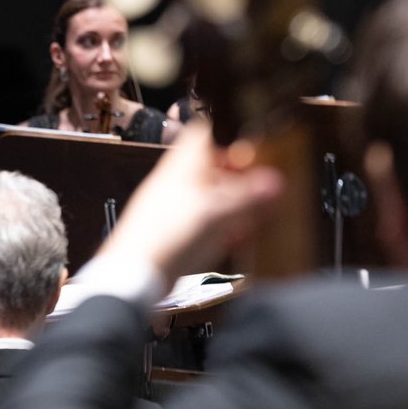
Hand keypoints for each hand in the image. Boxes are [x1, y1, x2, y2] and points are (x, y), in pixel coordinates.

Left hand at [98, 121, 283, 291]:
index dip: (230, 138)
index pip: (204, 134)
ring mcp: (173, 205)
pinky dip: (221, 225)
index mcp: (182, 165)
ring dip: (233, 205)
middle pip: (211, 169)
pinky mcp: (173, 230)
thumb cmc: (167, 236)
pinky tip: (235, 239)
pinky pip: (202, 220)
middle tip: (263, 192)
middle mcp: (175, 180)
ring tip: (254, 218)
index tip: (255, 152)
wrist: (134, 274)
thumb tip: (273, 181)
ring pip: (209, 195)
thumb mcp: (218, 214)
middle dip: (239, 180)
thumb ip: (247, 197)